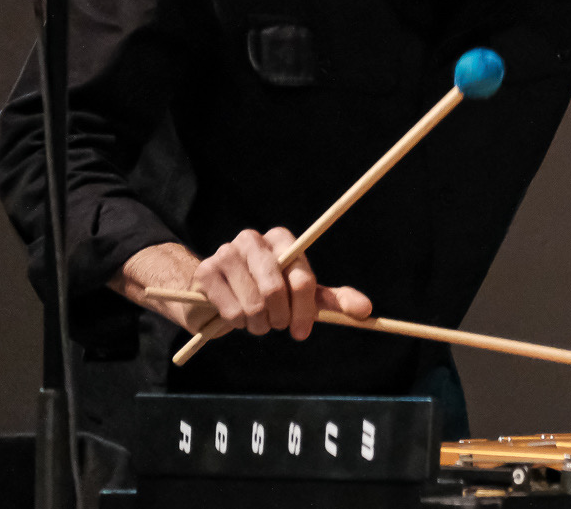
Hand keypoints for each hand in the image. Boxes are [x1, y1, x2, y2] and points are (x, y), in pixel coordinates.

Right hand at [113, 232, 371, 340]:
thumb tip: (367, 310)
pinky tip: (236, 316)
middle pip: (276, 289)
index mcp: (282, 239)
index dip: (304, 309)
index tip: (301, 331)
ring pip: (253, 303)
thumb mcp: (302, 296)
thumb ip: (333, 301)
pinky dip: (237, 323)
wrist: (218, 296)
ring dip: (259, 324)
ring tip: (257, 321)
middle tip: (277, 325)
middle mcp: (253, 239)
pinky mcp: (204, 272)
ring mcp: (225, 252)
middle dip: (280, 317)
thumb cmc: (267, 294)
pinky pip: (231, 310)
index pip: (301, 276)